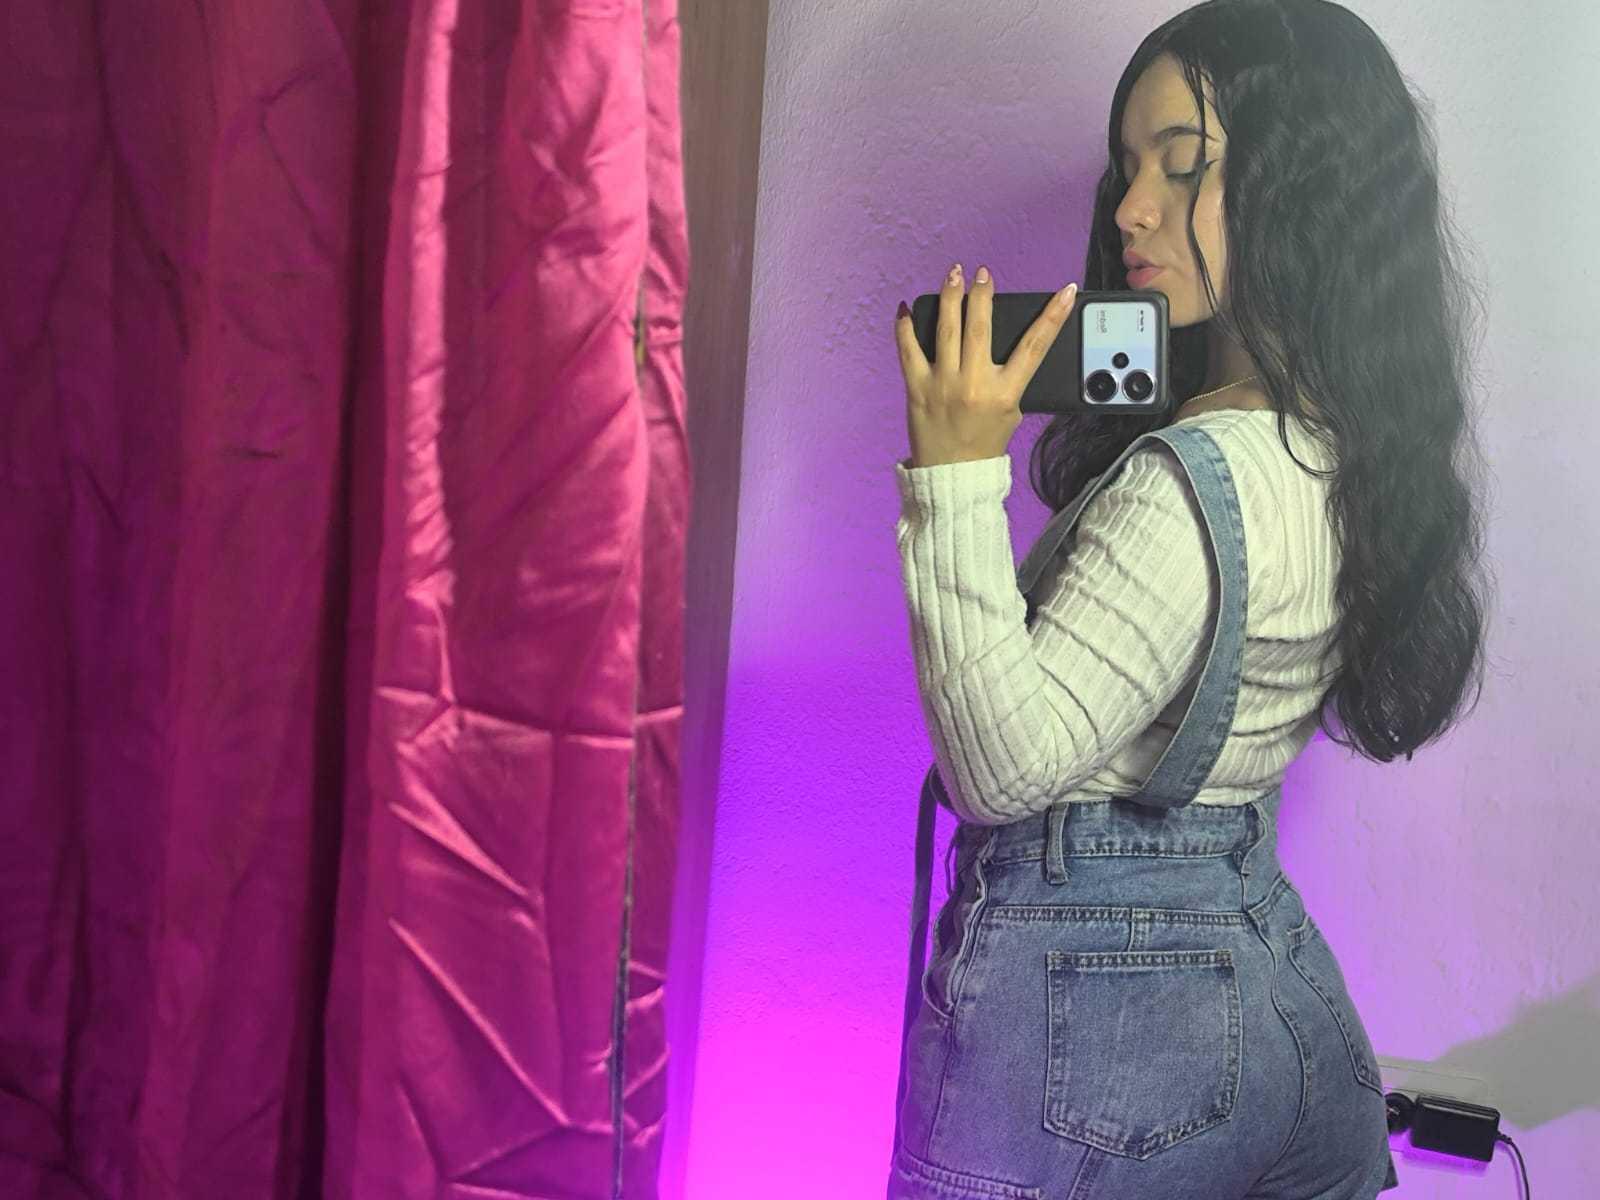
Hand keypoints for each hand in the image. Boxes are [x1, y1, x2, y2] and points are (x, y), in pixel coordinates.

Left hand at [895, 263, 1077, 467]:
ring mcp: (942, 384)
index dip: (1053, 316)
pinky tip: (905, 307)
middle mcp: (973, 384)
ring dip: (950, 296)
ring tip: (954, 274)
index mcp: (1004, 393)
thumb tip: (1011, 344)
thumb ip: (1012, 380)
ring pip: (946, 329)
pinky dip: (905, 327)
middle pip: (980, 327)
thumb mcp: (1012, 414)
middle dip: (982, 294)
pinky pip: (907, 350)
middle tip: (983, 274)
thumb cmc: (984, 445)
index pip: (1035, 346)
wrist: (950, 476)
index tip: (1065, 292)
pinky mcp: (916, 388)